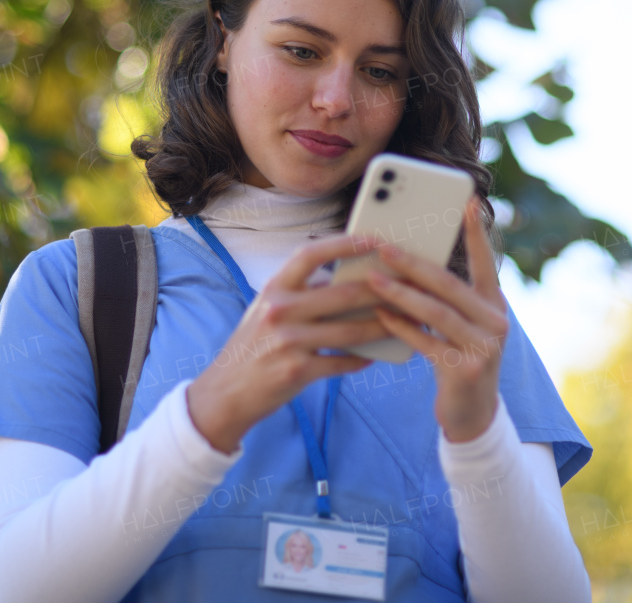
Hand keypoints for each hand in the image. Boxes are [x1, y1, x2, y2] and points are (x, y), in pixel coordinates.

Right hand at [186, 232, 391, 453]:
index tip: (374, 239)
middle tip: (406, 286)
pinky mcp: (297, 371)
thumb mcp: (267, 310)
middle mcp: (279, 311)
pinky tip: (374, 357)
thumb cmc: (252, 346)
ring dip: (382, 327)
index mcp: (273, 288)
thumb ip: (300, 294)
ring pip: (350, 331)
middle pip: (342, 294)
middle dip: (381, 290)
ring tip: (403, 322)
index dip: (344, 244)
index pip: (311, 254)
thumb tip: (342, 280)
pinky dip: (361, 359)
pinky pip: (341, 363)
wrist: (225, 393)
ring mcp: (288, 342)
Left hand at [365, 195, 508, 442]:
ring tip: (372, 279)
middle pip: (450, 285)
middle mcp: (497, 322)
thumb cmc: (458, 358)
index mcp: (495, 304)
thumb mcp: (461, 326)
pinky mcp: (466, 370)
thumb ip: (445, 299)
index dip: (477, 233)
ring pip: (436, 312)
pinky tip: (380, 315)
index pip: (486, 262)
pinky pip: (427, 342)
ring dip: (400, 293)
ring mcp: (485, 347)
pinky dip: (401, 327)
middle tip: (383, 246)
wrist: (472, 415)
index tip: (468, 202)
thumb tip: (404, 263)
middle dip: (414, 264)